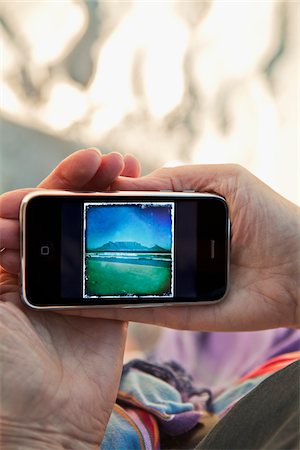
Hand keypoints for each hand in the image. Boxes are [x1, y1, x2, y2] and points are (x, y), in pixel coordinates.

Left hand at [0, 149, 139, 448]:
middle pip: (65, 213)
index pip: (30, 208)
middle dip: (85, 183)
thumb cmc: (0, 370)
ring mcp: (75, 282)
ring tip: (129, 173)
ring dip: (108, 200)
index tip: (82, 164)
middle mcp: (40, 267)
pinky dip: (128, 234)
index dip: (55, 184)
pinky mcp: (105, 300)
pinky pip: (117, 259)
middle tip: (108, 162)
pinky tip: (141, 209)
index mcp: (7, 263)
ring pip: (93, 230)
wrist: (41, 424)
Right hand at [69, 164, 298, 331]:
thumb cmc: (268, 216)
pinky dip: (108, 308)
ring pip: (122, 281)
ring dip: (90, 278)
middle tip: (51, 240)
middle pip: (120, 249)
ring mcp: (170, 283)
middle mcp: (168, 250)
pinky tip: (80, 301)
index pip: (129, 213)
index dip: (99, 208)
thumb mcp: (221, 179)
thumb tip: (123, 185)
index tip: (67, 204)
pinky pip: (138, 311)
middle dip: (87, 244)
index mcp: (177, 217)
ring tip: (55, 271)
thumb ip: (173, 181)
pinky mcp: (177, 312)